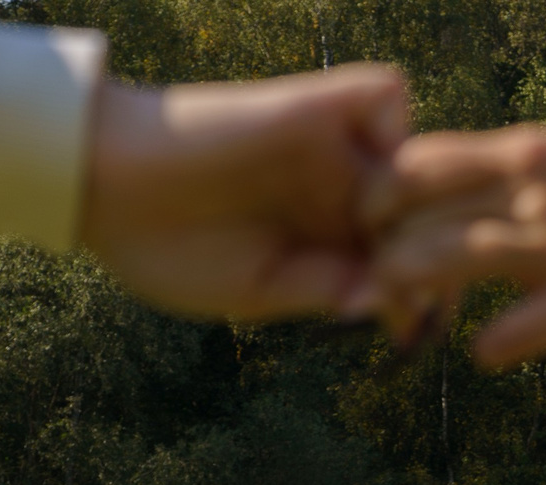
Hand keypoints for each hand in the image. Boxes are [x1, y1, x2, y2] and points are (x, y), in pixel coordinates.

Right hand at [82, 68, 408, 323]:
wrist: (102, 184)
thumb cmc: (164, 247)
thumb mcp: (257, 291)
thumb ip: (329, 292)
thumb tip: (399, 309)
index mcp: (327, 234)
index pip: (408, 254)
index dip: (429, 288)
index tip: (418, 329)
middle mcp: (339, 186)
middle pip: (430, 203)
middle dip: (444, 244)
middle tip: (431, 289)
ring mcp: (330, 144)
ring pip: (422, 151)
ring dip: (426, 195)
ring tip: (398, 244)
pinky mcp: (312, 104)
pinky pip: (389, 94)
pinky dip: (396, 133)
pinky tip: (372, 187)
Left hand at [366, 123, 545, 366]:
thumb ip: (514, 171)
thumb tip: (456, 190)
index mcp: (525, 153)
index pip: (413, 164)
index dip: (379, 200)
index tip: (381, 231)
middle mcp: (530, 193)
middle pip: (409, 217)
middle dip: (380, 259)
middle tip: (388, 292)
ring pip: (439, 265)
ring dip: (411, 303)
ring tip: (419, 324)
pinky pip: (510, 333)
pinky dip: (487, 349)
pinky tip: (489, 351)